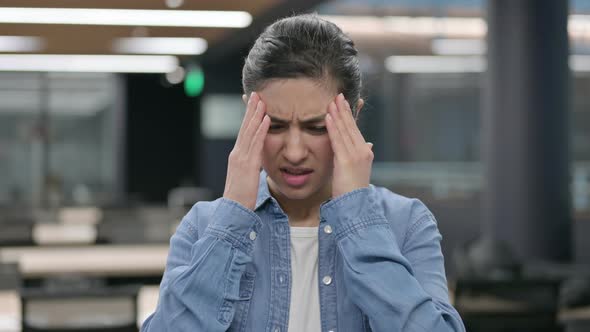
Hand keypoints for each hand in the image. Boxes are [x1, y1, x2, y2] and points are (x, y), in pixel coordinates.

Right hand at [223, 92, 269, 209]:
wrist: (233, 212)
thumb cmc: (241, 199)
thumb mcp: (246, 179)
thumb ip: (251, 168)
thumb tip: (257, 162)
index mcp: (238, 157)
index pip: (244, 133)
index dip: (248, 118)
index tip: (253, 104)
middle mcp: (237, 154)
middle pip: (245, 127)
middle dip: (250, 110)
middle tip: (256, 93)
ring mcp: (241, 158)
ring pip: (250, 131)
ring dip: (256, 114)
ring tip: (261, 100)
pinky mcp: (248, 165)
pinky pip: (256, 143)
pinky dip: (261, 129)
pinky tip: (267, 118)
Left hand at [325, 93, 373, 197]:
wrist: (356, 206)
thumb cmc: (353, 190)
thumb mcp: (358, 169)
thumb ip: (360, 154)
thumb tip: (368, 144)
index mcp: (364, 151)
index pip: (355, 129)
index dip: (348, 115)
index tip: (343, 102)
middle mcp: (362, 151)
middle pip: (351, 126)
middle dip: (344, 109)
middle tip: (337, 95)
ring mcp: (355, 155)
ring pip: (345, 130)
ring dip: (337, 114)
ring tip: (331, 101)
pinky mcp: (346, 161)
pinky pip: (337, 140)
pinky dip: (332, 127)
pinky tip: (328, 117)